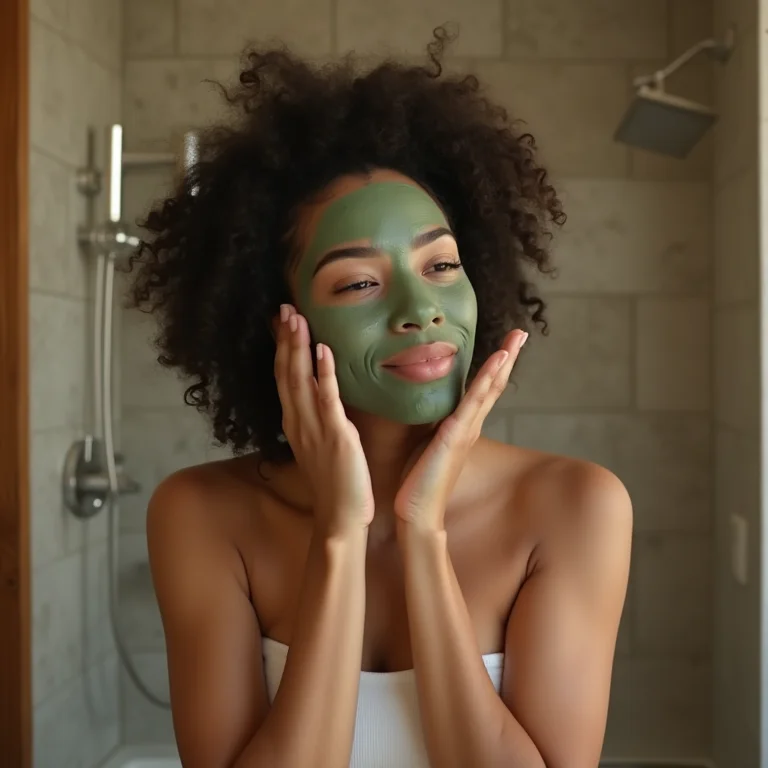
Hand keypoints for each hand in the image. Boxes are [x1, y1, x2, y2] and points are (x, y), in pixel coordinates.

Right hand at [274, 304, 374, 536]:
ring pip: (301, 380)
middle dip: (286, 340)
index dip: (282, 348)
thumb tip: (320, 391)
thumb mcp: (319, 442)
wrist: (340, 515)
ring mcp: (315, 428)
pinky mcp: (336, 435)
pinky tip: (323, 350)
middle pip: (287, 373)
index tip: (281, 322)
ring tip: (297, 320)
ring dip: (299, 348)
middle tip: (285, 309)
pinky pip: (328, 399)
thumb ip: (317, 416)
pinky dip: (324, 374)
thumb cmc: (334, 479)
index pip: (284, 378)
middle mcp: (299, 422)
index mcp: (295, 422)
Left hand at [393, 330, 527, 531]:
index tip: (505, 345)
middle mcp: (469, 426)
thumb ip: (429, 427)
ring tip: (518, 337)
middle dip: (508, 357)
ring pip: (489, 388)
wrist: (418, 512)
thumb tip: (421, 410)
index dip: (494, 368)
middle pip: (494, 384)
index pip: (482, 391)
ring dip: (504, 360)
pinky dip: (488, 378)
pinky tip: (499, 359)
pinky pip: (475, 401)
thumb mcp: (424, 444)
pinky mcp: (456, 434)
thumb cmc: (418, 482)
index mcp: (462, 427)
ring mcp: (466, 429)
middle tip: (521, 332)